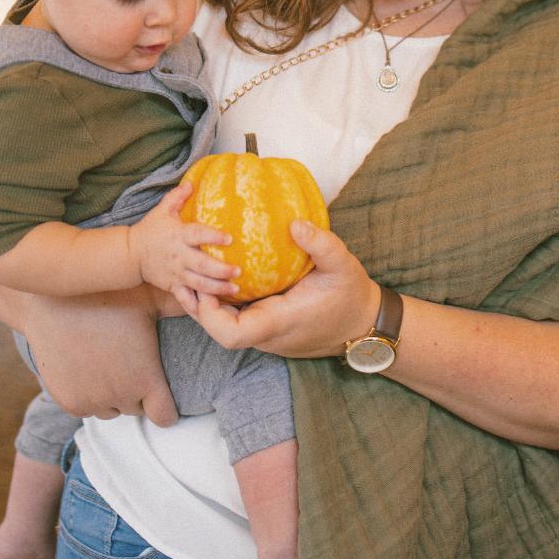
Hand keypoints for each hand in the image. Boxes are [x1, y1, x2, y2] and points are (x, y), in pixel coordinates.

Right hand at [24, 286, 180, 425]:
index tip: (162, 393)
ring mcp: (92, 402)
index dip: (166, 407)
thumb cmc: (109, 297)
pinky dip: (89, 394)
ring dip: (113, 395)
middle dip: (137, 393)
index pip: (165, 417)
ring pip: (111, 410)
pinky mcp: (69, 403)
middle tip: (131, 364)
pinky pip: (87, 407)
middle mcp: (121, 397)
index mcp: (146, 379)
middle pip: (137, 409)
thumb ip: (181, 306)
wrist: (54, 302)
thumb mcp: (151, 299)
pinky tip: (88, 366)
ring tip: (109, 362)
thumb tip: (209, 303)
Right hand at [128, 182, 240, 301]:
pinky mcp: (173, 286)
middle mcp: (178, 256)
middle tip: (238, 271)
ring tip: (235, 289)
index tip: (229, 238)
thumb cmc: (151, 230)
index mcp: (178, 236)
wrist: (131, 255)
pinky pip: (186, 298)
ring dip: (217, 288)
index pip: (197, 235)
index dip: (213, 236)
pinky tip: (214, 308)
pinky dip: (198, 304)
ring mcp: (176, 273)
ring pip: (198, 283)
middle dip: (220, 269)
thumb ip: (177, 197)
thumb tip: (192, 183)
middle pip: (201, 264)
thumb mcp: (162, 210)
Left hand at [181, 220, 379, 358]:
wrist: (364, 324)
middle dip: (200, 305)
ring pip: (227, 327)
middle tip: (194, 270)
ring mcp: (268, 335)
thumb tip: (295, 223)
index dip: (208, 314)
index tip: (205, 285)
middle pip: (219, 331)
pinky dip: (227, 303)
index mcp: (279, 322)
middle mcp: (268, 335)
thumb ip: (320, 244)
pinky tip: (226, 277)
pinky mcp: (270, 330)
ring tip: (203, 271)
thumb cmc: (351, 296)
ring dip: (212, 303)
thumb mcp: (343, 264)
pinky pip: (240, 320)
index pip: (230, 335)